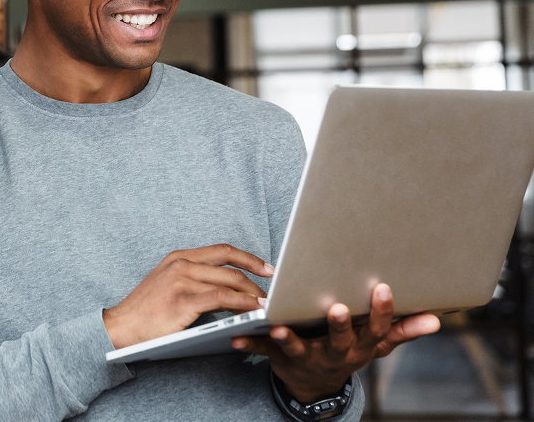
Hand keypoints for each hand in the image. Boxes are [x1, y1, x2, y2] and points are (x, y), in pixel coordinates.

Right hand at [103, 244, 272, 348]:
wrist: (121, 326)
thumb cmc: (145, 310)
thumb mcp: (167, 283)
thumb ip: (192, 278)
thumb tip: (224, 284)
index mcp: (179, 257)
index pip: (222, 250)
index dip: (248, 258)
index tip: (266, 267)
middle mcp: (181, 264)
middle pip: (230, 266)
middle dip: (256, 279)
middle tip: (271, 292)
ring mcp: (181, 281)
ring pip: (229, 282)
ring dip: (252, 294)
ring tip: (266, 305)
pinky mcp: (182, 301)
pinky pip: (221, 299)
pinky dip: (241, 303)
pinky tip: (252, 309)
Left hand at [232, 283, 440, 401]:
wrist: (315, 385)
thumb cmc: (348, 351)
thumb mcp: (376, 345)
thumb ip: (402, 331)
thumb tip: (436, 320)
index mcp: (360, 346)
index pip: (376, 329)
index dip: (381, 310)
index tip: (382, 288)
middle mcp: (336, 354)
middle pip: (340, 341)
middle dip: (340, 326)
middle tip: (338, 308)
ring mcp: (307, 358)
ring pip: (298, 349)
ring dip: (288, 340)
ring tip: (277, 328)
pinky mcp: (280, 360)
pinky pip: (262, 354)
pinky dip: (249, 346)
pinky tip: (235, 338)